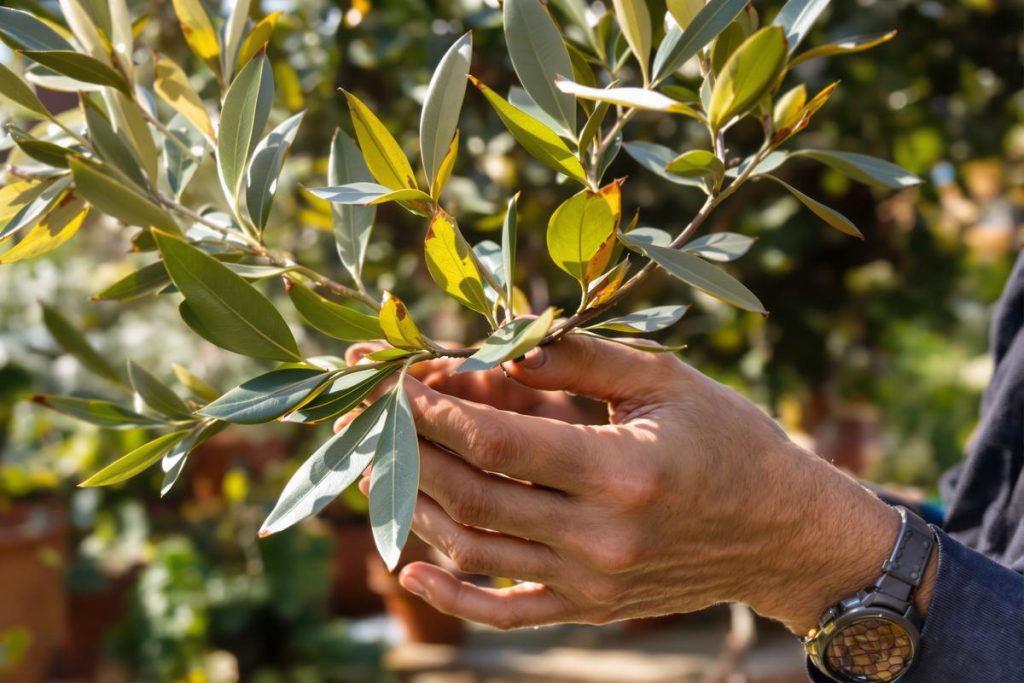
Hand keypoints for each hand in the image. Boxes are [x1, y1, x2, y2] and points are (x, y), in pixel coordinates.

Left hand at [347, 336, 932, 633]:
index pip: (501, 443)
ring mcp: (594, 582)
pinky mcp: (592, 607)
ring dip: (419, 510)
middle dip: (414, 455)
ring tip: (379, 471)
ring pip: (478, 552)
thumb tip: (502, 342)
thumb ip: (580, 359)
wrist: (783, 532)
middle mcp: (602, 537)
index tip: (401, 385)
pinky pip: (509, 613)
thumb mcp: (665, 382)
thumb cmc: (729, 440)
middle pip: (475, 498)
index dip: (439, 413)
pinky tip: (410, 569)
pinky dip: (453, 597)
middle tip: (374, 422)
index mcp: (622, 470)